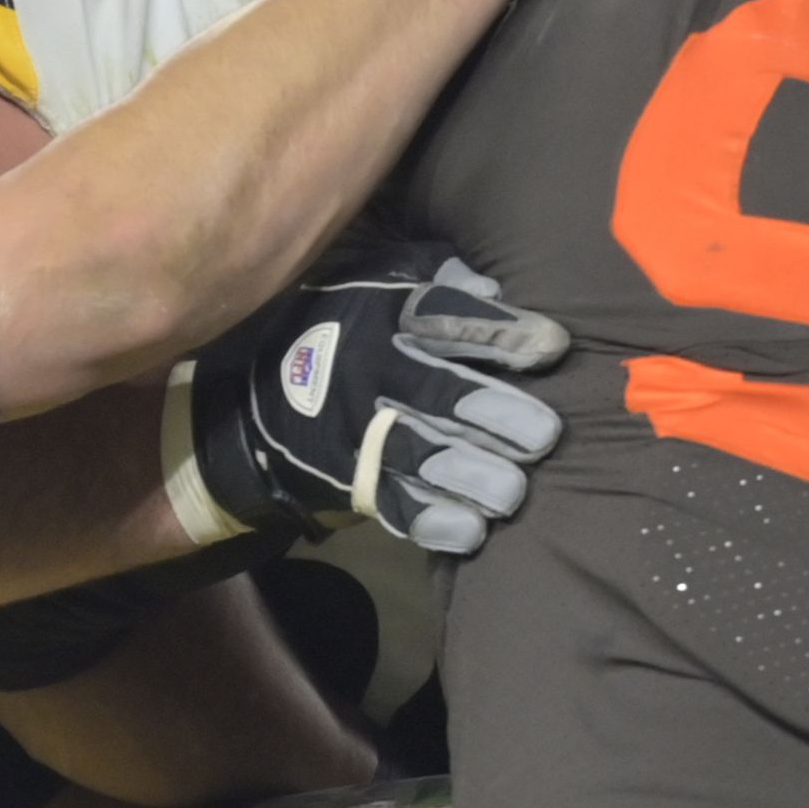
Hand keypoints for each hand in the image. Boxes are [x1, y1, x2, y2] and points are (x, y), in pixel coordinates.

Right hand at [175, 247, 568, 555]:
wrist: (258, 403)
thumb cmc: (344, 330)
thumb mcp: (377, 282)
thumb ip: (435, 276)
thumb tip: (490, 284)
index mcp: (383, 315)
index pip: (445, 319)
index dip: (498, 332)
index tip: (550, 347)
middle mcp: (369, 371)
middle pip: (436, 393)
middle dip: (493, 414)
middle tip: (544, 435)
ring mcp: (356, 432)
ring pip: (418, 455)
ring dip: (470, 476)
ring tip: (514, 492)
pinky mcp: (349, 481)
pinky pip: (392, 505)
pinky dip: (432, 521)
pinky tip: (471, 531)